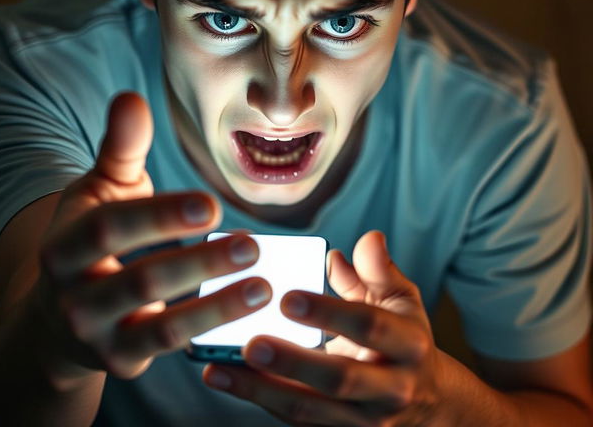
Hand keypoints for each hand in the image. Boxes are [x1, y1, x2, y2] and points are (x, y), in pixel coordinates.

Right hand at [30, 92, 271, 383]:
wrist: (56, 313)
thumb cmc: (89, 239)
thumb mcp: (100, 193)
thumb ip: (119, 150)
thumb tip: (130, 98)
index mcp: (64, 244)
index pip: (112, 228)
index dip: (162, 215)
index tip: (212, 205)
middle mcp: (73, 294)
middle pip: (141, 279)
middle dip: (199, 262)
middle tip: (253, 245)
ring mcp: (96, 333)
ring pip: (161, 325)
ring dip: (216, 305)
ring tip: (263, 286)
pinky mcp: (120, 359)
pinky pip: (171, 347)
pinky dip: (213, 329)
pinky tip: (251, 307)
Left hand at [203, 230, 443, 425]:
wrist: (429, 403)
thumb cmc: (405, 340)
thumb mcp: (402, 301)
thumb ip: (379, 270)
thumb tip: (367, 239)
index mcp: (407, 345)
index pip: (369, 327)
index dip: (328, 312)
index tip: (287, 298)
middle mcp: (391, 388)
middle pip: (339, 379)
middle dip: (292, 362)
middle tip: (251, 343)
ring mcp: (365, 420)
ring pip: (310, 411)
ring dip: (261, 391)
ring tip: (219, 368)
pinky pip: (297, 422)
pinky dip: (260, 401)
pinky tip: (227, 380)